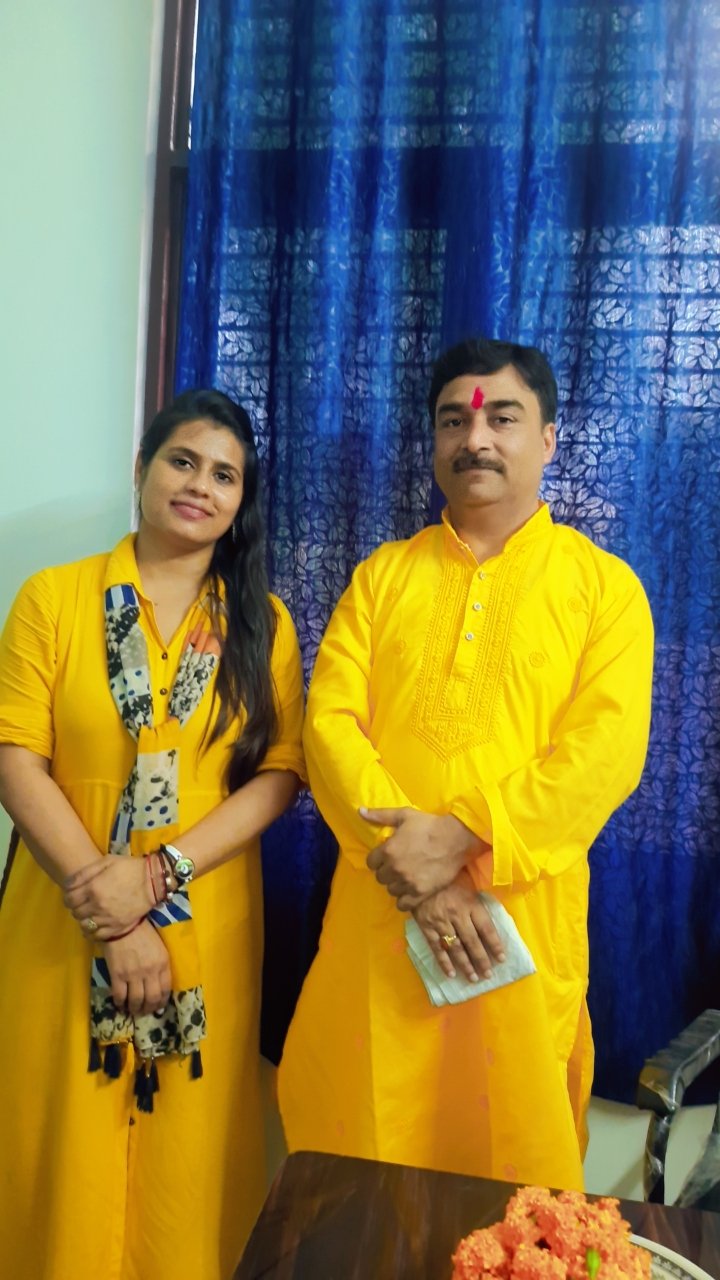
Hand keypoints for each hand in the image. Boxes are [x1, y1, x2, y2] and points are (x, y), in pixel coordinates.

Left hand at [63, 857, 152, 938]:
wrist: (153, 881)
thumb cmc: (129, 868)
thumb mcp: (106, 862)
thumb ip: (84, 873)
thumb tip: (67, 884)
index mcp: (93, 889)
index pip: (69, 899)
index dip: (67, 897)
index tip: (71, 896)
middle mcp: (98, 906)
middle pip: (75, 913)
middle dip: (75, 907)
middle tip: (82, 903)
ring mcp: (107, 919)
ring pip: (84, 925)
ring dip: (83, 919)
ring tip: (89, 914)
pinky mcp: (117, 928)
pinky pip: (97, 936)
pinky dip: (91, 932)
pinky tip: (94, 925)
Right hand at [103, 920, 171, 1015]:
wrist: (122, 924)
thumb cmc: (143, 932)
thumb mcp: (159, 947)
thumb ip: (161, 965)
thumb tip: (158, 984)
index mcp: (163, 963)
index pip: (166, 990)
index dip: (162, 1002)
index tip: (158, 1007)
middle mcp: (151, 971)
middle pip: (152, 998)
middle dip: (149, 1009)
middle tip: (144, 1011)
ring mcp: (134, 974)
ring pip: (136, 1001)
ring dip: (135, 1009)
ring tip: (132, 1010)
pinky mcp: (118, 975)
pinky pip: (120, 996)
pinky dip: (120, 1003)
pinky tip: (120, 1004)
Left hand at [362, 807, 485, 908]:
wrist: (455, 839)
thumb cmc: (429, 825)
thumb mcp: (404, 815)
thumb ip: (380, 815)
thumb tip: (360, 811)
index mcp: (388, 850)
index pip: (371, 862)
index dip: (378, 859)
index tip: (387, 856)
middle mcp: (394, 869)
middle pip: (380, 877)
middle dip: (387, 871)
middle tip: (398, 865)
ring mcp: (407, 883)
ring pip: (391, 890)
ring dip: (396, 884)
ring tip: (405, 877)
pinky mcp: (419, 893)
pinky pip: (402, 904)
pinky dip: (404, 899)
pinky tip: (410, 891)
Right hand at [412, 870, 505, 982]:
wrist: (418, 877)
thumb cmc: (448, 882)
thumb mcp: (468, 886)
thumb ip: (478, 904)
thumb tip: (492, 923)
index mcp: (470, 904)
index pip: (486, 928)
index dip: (495, 945)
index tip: (502, 959)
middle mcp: (457, 915)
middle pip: (472, 942)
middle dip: (482, 960)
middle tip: (488, 975)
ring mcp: (441, 922)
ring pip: (456, 948)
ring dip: (466, 965)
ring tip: (474, 978)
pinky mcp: (426, 927)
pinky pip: (436, 948)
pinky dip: (444, 962)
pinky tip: (451, 973)